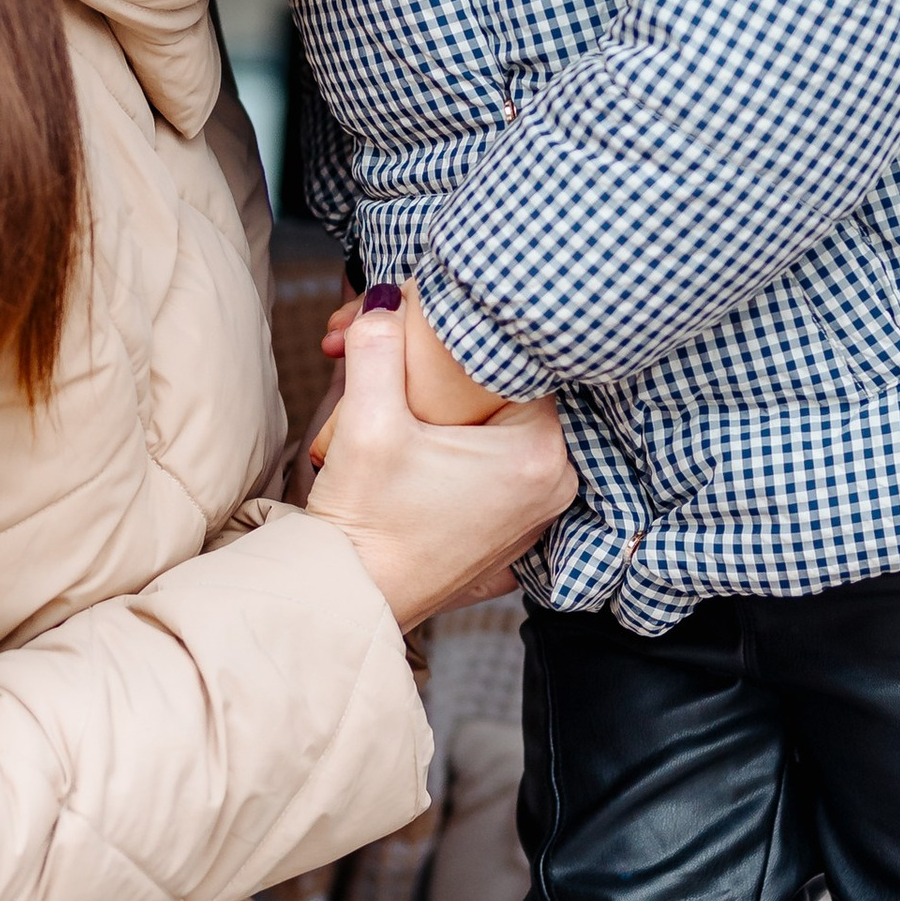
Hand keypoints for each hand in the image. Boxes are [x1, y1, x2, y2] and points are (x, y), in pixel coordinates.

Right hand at [304, 290, 574, 628]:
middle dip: (431, 365)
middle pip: (496, 390)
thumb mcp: (365, 422)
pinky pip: (486, 464)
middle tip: (370, 350)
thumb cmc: (364, 525)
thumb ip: (379, 347)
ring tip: (378, 392)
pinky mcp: (504, 530)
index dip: (447, 334)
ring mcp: (532, 513)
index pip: (507, 359)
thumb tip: (385, 298)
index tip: (399, 327)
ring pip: (489, 424)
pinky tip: (406, 435)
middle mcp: (553, 485)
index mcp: (539, 454)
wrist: (346, 602)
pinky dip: (449, 444)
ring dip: (436, 402)